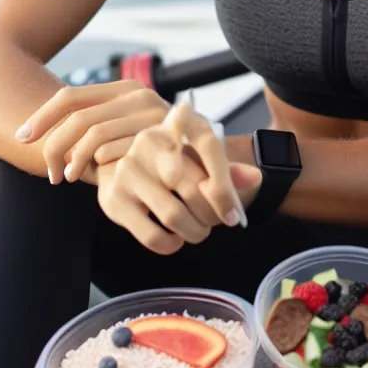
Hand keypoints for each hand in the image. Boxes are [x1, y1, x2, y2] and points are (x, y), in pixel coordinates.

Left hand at [15, 80, 170, 184]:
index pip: (70, 96)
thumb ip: (103, 129)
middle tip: (51, 175)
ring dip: (75, 160)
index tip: (20, 138)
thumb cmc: (164, 151)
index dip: (41, 116)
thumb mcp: (130, 132)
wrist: (214, 159)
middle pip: (76, 117)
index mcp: (124, 89)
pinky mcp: (157, 134)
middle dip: (54, 146)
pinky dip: (100, 164)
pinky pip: (114, 150)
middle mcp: (136, 94)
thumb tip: (51, 141)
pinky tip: (100, 178)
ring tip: (70, 179)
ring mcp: (148, 113)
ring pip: (92, 135)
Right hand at [96, 105, 261, 254]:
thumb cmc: (170, 160)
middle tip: (216, 222)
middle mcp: (149, 141)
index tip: (233, 214)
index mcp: (176, 123)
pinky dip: (170, 244)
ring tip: (198, 230)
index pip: (209, 147)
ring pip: (173, 215)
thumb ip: (226, 169)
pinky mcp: (113, 197)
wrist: (119, 161)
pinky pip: (151, 235)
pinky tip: (174, 237)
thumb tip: (253, 178)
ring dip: (194, 231)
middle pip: (192, 187)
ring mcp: (128, 169)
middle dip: (211, 214)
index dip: (225, 186)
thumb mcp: (199, 156)